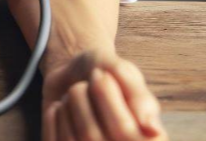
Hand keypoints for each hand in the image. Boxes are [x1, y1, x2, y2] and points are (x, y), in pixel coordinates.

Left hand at [40, 48, 168, 140]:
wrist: (73, 74)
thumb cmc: (104, 72)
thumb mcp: (123, 72)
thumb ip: (138, 96)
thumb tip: (152, 131)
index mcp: (149, 139)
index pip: (124, 133)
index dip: (107, 97)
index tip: (100, 73)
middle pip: (92, 136)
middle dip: (82, 97)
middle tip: (87, 82)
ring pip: (72, 139)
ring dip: (68, 105)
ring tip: (76, 96)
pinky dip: (53, 114)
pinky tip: (62, 108)